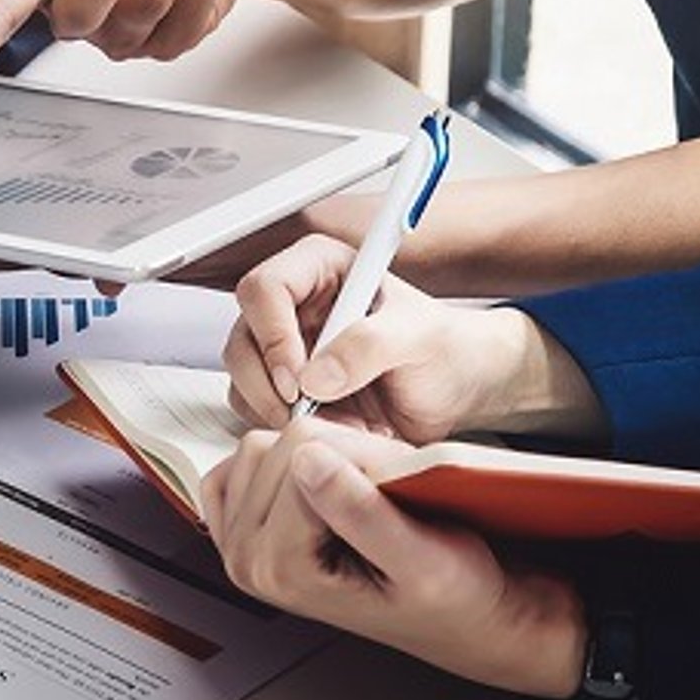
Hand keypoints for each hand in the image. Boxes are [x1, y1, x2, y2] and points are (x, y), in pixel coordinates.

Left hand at [201, 418, 585, 697]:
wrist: (452, 615)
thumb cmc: (448, 594)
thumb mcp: (422, 559)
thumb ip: (362, 512)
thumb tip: (307, 459)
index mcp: (282, 569)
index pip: (302, 454)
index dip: (360, 454)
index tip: (393, 485)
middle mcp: (248, 560)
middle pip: (272, 447)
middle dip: (335, 453)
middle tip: (379, 490)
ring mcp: (239, 544)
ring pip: (257, 447)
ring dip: (312, 454)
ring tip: (355, 491)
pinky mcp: (241, 526)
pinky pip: (243, 463)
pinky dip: (283, 461)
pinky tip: (320, 487)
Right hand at [224, 234, 532, 435]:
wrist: (458, 390)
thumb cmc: (445, 348)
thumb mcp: (419, 337)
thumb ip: (370, 345)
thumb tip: (315, 376)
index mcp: (319, 269)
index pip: (264, 288)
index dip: (273, 334)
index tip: (298, 378)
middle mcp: (293, 306)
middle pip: (242, 338)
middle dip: (267, 383)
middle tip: (305, 411)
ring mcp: (285, 349)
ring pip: (241, 378)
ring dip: (279, 411)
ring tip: (339, 424)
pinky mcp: (285, 389)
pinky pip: (257, 410)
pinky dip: (287, 429)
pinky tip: (335, 431)